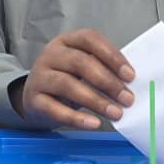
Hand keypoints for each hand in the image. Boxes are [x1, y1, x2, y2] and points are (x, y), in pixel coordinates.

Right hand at [10, 28, 134, 129]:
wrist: (35, 99)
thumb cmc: (67, 79)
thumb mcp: (82, 68)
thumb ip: (102, 69)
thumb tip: (129, 85)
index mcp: (67, 41)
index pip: (90, 40)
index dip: (112, 56)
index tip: (130, 76)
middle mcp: (51, 54)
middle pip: (81, 63)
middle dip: (108, 82)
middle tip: (127, 98)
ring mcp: (40, 76)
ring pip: (68, 85)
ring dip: (96, 100)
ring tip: (115, 113)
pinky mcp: (33, 99)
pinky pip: (56, 109)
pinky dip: (77, 118)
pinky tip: (94, 123)